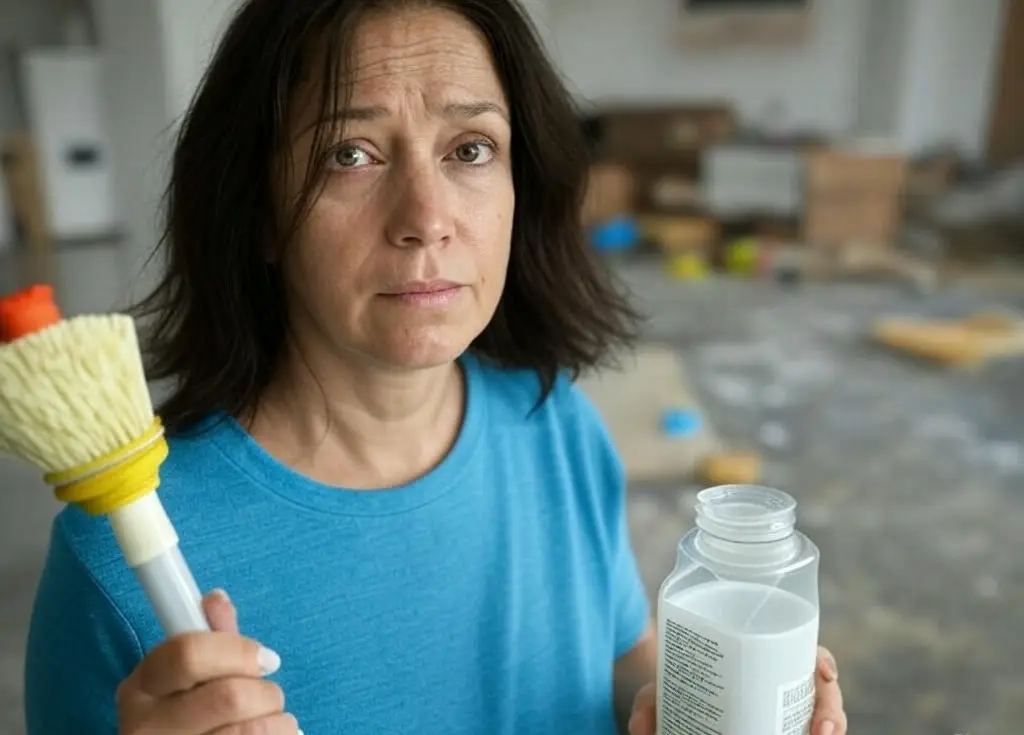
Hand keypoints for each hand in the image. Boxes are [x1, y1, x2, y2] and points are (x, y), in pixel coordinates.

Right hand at [116, 590, 299, 733]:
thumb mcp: (186, 678)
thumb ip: (208, 639)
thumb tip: (216, 598)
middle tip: (269, 697)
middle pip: (229, 695)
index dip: (239, 650)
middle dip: (265, 691)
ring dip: (276, 720)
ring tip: (271, 721)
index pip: (189, 653)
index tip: (266, 658)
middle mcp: (146, 726)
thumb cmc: (186, 717)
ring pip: (249, 730)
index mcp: (140, 688)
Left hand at [628, 645, 847, 734]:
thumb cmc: (676, 684)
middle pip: (822, 690)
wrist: (673, 703)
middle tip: (822, 729)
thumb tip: (639, 728)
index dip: (822, 661)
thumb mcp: (662, 687)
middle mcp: (780, 682)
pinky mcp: (781, 727)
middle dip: (831, 710)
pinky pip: (806, 731)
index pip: (806, 651)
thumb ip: (648, 703)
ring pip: (823, 717)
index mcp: (762, 654)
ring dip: (831, 726)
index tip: (823, 672)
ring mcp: (784, 710)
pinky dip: (817, 733)